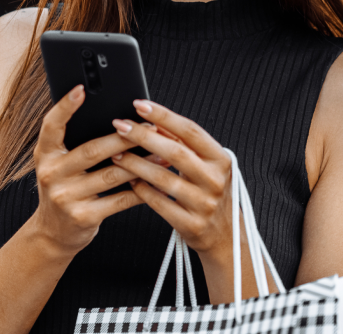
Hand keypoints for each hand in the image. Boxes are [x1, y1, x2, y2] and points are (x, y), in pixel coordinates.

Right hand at [31, 85, 144, 254]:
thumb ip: (75, 144)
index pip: (51, 125)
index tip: (80, 88)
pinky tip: (156, 182)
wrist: (53, 233)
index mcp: (45, 155)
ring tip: (162, 153)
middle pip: (92, 150)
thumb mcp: (60, 165)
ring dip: (141, 163)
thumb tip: (116, 120)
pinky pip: (119, 200)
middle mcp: (51, 174)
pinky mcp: (83, 216)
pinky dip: (140, 190)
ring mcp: (66, 197)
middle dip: (125, 137)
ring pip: (111, 174)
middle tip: (149, 126)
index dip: (65, 106)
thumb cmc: (65, 189)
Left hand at [110, 100, 232, 255]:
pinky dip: (142, 190)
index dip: (164, 115)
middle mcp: (215, 180)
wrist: (225, 236)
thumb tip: (155, 120)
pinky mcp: (191, 224)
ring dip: (136, 164)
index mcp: (221, 159)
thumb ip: (185, 145)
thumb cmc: (210, 193)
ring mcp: (204, 204)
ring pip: (164, 179)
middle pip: (176, 152)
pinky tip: (129, 181)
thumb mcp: (207, 166)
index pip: (190, 130)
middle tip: (120, 126)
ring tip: (117, 154)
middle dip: (144, 136)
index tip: (140, 105)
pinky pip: (160, 204)